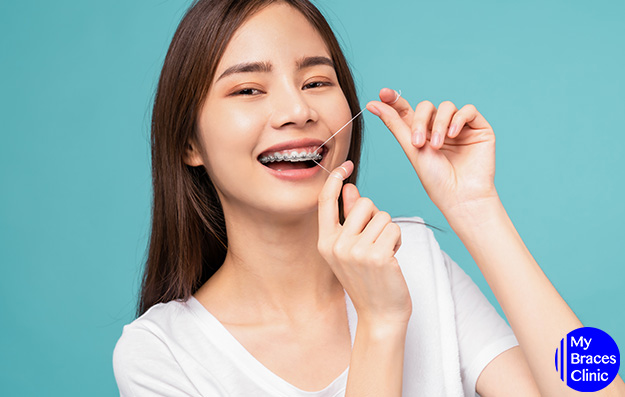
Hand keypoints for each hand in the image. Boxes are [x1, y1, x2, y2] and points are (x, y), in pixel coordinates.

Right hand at [317, 160, 411, 326]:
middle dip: (376, 218)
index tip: (345, 165)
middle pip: (364, 203)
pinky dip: (397, 240)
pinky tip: (391, 259)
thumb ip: (349, 217)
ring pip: (382, 216)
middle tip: (376, 242)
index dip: (334, 179)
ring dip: (389, 232)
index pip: (325, 201)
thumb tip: (350, 188)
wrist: (380, 314)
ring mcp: (355, 251)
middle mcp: (336, 245)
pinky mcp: (376, 255)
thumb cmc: (368, 280)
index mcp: (325, 242)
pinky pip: (393, 228)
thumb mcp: (351, 249)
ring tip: (383, 253)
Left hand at [366, 88, 499, 214]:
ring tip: (437, 146)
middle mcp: (440, 128)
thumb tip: (372, 104)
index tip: (383, 93)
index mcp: (421, 134)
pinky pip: (468, 110)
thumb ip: (394, 123)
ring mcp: (460, 127)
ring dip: (439, 124)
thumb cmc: (436, 178)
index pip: (407, 111)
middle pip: (426, 107)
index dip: (395, 100)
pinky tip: (453, 135)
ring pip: (447, 107)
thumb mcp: (411, 148)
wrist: (461, 196)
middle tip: (417, 143)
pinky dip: (458, 119)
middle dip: (420, 121)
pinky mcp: (479, 128)